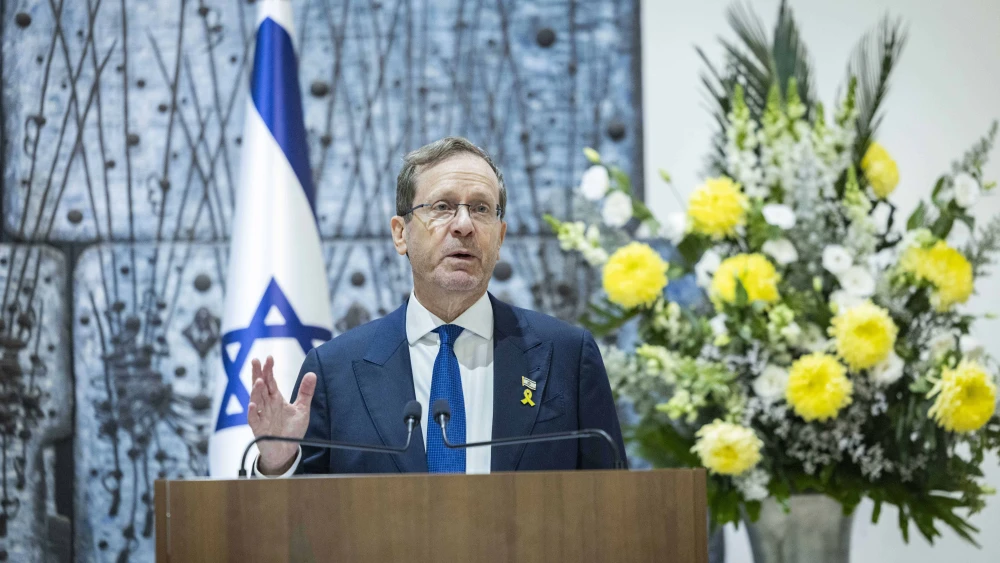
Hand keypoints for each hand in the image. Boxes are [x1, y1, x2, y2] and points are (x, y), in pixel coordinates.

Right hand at [247, 356, 316, 473]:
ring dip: (256, 391)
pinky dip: (253, 413)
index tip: (269, 358)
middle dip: (258, 374)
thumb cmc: (291, 430)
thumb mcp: (302, 409)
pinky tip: (253, 405)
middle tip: (255, 361)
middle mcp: (267, 406)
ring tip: (258, 380)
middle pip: (260, 387)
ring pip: (256, 401)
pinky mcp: (259, 430)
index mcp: (276, 399)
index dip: (269, 370)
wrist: (286, 451)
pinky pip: (254, 420)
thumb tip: (312, 373)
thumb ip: (305, 392)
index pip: (271, 381)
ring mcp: (262, 417)